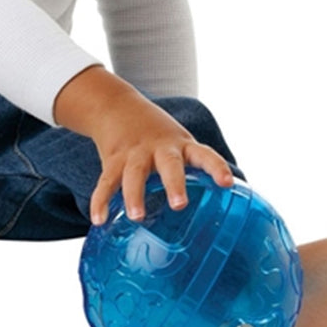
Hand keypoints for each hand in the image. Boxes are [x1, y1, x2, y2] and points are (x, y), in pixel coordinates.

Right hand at [53, 66, 233, 225]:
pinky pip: (106, 181)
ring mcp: (135, 152)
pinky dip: (101, 201)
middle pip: (169, 163)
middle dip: (174, 183)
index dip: (216, 168)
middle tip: (179, 205)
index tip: (226, 183)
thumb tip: (214, 213)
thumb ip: (191, 171)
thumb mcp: (178, 143)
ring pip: (134, 173)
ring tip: (137, 217)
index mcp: (181, 146)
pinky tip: (99, 219)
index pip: (204, 155)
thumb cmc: (156, 134)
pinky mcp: (113, 158)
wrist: (116, 106)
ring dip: (135, 194)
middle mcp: (159, 148)